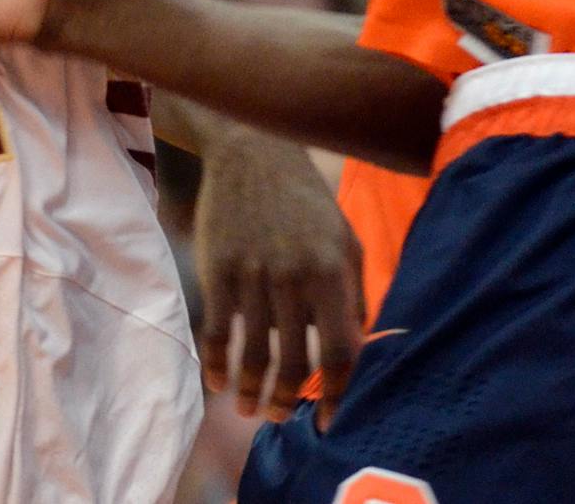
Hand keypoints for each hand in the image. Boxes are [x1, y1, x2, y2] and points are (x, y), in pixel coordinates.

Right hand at [194, 126, 362, 427]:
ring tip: (250, 410)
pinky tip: (219, 383)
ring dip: (251, 391)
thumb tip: (358, 349)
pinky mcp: (218, 268)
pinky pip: (216, 330)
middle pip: (291, 360)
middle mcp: (294, 275)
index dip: (335, 394)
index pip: (338, 350)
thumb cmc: (307, 203)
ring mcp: (252, 273)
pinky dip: (217, 363)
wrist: (252, 152)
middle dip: (285, 399)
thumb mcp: (345, 239)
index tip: (329, 422)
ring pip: (252, 352)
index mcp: (333, 270)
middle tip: (279, 418)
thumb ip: (354, 293)